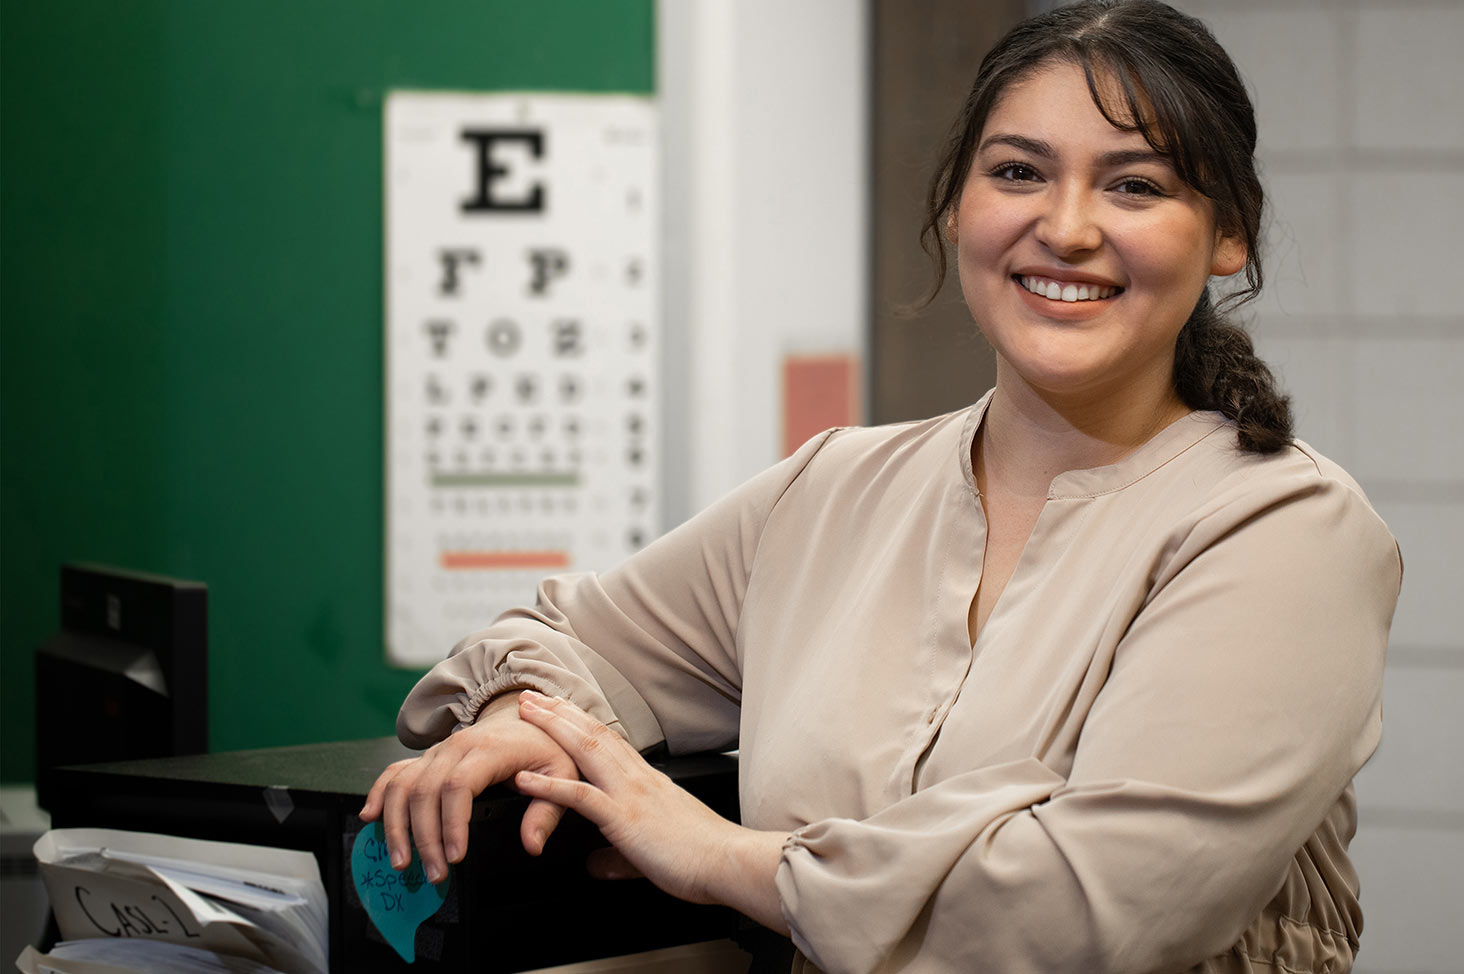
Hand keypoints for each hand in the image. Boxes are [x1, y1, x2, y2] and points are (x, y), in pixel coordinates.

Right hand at [360, 693, 577, 882]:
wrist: (526, 717)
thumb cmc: (544, 746)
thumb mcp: (562, 773)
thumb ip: (547, 809)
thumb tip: (532, 844)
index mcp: (489, 749)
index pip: (459, 785)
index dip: (452, 823)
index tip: (455, 856)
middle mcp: (457, 746)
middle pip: (426, 791)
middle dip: (425, 837)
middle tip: (435, 873)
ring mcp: (438, 752)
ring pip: (403, 784)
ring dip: (396, 824)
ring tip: (401, 860)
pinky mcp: (428, 758)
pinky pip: (395, 773)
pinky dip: (378, 793)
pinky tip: (370, 817)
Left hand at [512, 690, 789, 932]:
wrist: (729, 862)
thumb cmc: (703, 857)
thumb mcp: (654, 852)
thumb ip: (620, 857)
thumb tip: (595, 866)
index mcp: (648, 781)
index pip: (611, 740)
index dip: (582, 721)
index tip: (560, 707)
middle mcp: (638, 778)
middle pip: (593, 734)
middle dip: (560, 713)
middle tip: (531, 696)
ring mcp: (631, 794)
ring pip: (587, 750)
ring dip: (552, 729)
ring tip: (526, 713)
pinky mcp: (624, 818)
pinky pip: (581, 797)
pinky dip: (549, 786)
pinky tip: (524, 779)